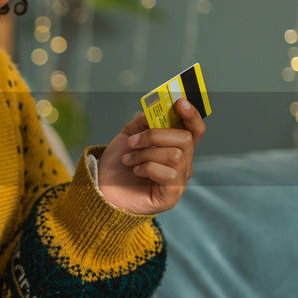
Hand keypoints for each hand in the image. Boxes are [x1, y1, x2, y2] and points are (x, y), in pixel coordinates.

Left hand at [96, 97, 205, 214]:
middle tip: (133, 142)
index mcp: (176, 147)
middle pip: (185, 139)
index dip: (192, 114)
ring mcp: (179, 181)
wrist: (102, 187)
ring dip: (146, 153)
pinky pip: (169, 174)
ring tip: (129, 160)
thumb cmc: (118, 163)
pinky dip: (148, 168)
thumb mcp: (129, 135)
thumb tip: (156, 110)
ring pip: (175, 155)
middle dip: (155, 135)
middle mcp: (183, 164)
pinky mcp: (172, 196)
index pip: (195, 129)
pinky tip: (135, 171)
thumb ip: (144, 121)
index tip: (179, 101)